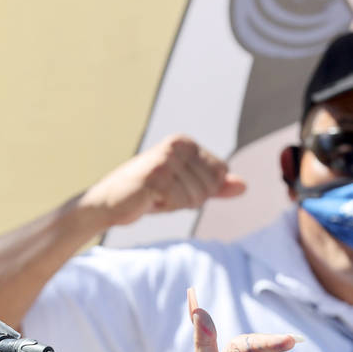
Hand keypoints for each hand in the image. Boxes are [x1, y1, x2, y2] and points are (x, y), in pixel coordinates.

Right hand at [82, 135, 245, 231]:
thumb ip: (215, 186)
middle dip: (188, 199)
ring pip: (196, 196)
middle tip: (162, 195)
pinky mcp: (157, 176)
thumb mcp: (185, 188)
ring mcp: (167, 160)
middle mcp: (177, 145)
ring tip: (154, 197)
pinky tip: (148, 200)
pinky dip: (165, 208)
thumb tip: (244, 187)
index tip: (174, 188)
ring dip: (175, 204)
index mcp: (186, 143)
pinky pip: (180, 202)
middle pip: (210, 186)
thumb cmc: (146, 195)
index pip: (220, 173)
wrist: (107, 203)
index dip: (200, 190)